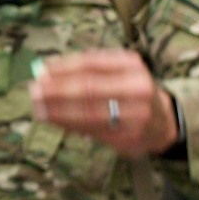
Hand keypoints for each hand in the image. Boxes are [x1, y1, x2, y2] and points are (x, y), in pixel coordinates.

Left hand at [29, 48, 177, 157]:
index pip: (90, 63)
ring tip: (38, 107)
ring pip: (87, 111)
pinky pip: (91, 129)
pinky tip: (53, 119)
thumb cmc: (131, 92)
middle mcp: (137, 87)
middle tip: (34, 91)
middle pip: (88, 87)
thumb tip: (46, 71)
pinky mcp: (128, 136)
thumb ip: (87, 70)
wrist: (164, 122)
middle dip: (57, 89)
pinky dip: (68, 123)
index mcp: (131, 65)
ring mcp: (135, 114)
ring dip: (58, 109)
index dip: (62, 67)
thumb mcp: (119, 71)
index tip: (41, 71)